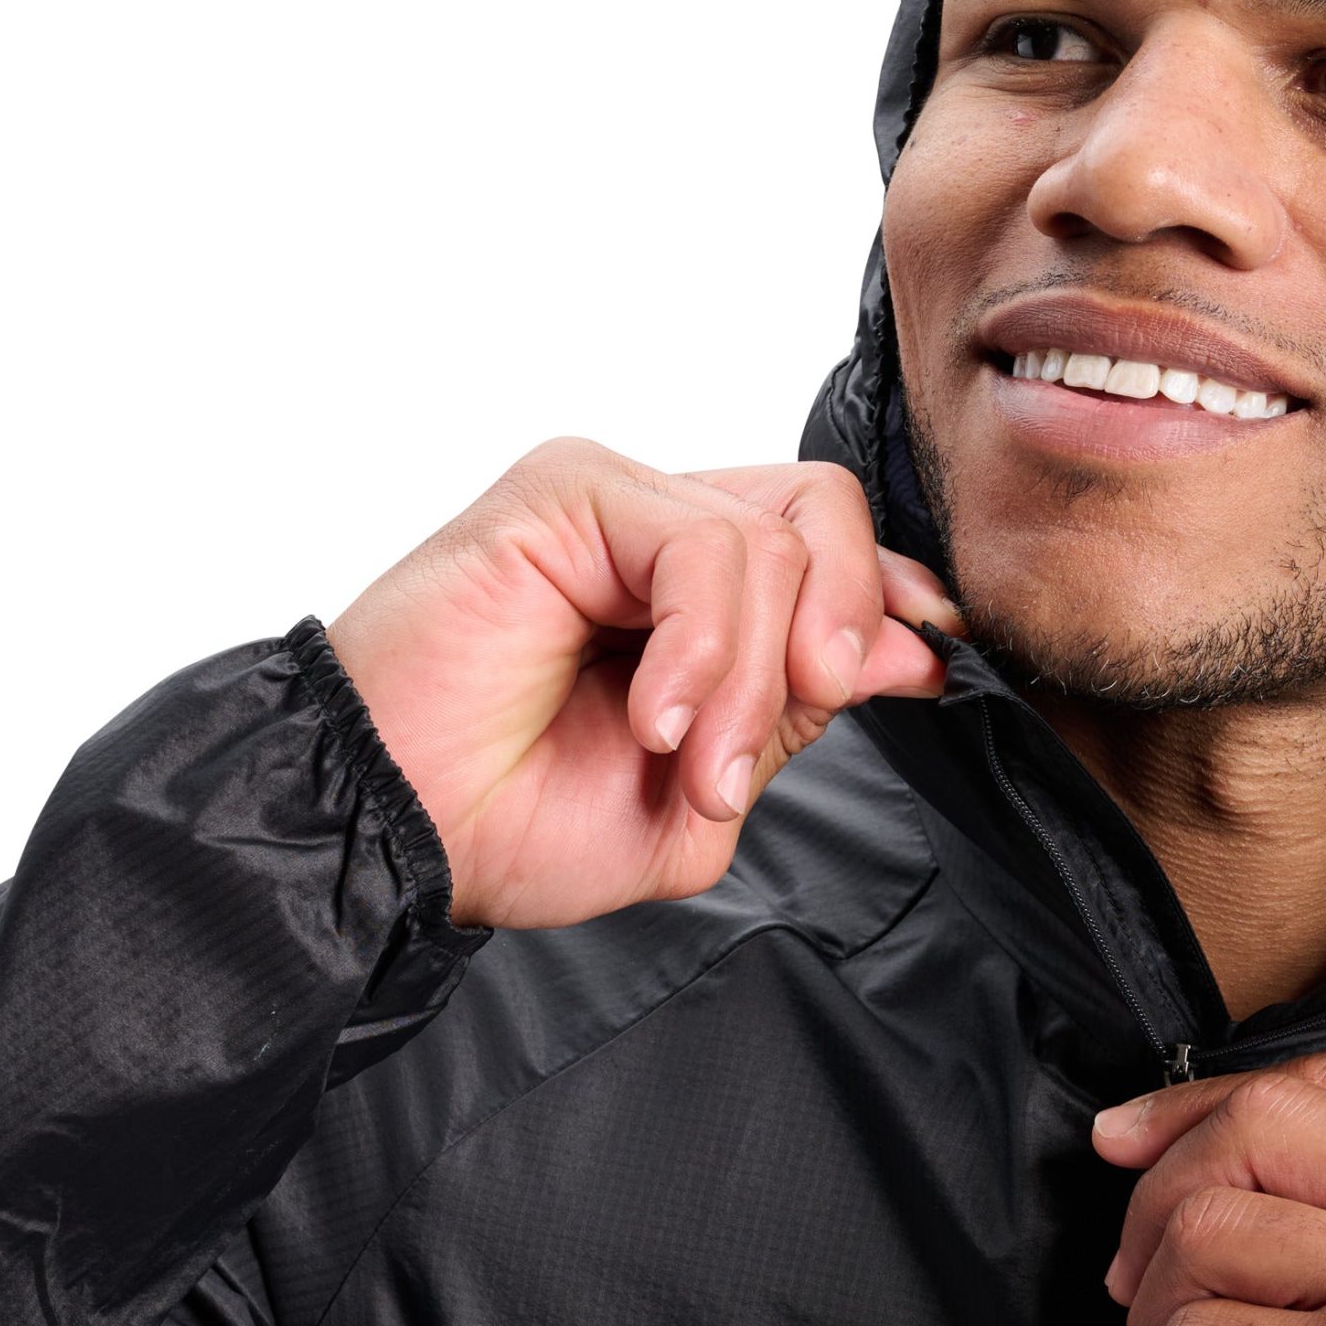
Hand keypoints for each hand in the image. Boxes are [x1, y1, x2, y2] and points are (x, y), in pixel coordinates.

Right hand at [328, 438, 961, 928]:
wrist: (395, 836)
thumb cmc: (509, 823)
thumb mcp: (701, 797)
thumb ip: (799, 715)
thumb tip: (913, 646)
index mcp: (690, 596)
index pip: (830, 548)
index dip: (890, 600)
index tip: (930, 669)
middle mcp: (655, 534)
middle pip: (826, 513)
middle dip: (840, 629)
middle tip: (797, 721)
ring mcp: (613, 502)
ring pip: (774, 543)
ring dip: (750, 681)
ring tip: (688, 764)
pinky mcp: (568, 489)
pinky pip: (706, 544)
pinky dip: (705, 647)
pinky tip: (653, 717)